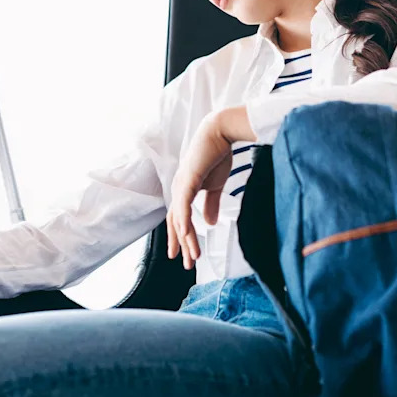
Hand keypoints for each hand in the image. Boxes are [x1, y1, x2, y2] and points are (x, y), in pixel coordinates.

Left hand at [167, 112, 233, 269]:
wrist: (220, 133)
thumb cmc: (217, 155)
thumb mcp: (215, 185)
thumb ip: (211, 204)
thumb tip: (210, 223)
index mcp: (184, 189)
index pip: (179, 217)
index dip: (180, 236)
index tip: (184, 254)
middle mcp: (178, 188)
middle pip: (176, 222)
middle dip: (181, 244)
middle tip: (185, 263)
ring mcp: (180, 184)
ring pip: (180, 219)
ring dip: (186, 239)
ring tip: (192, 257)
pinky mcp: (187, 181)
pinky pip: (184, 207)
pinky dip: (185, 223)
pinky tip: (188, 236)